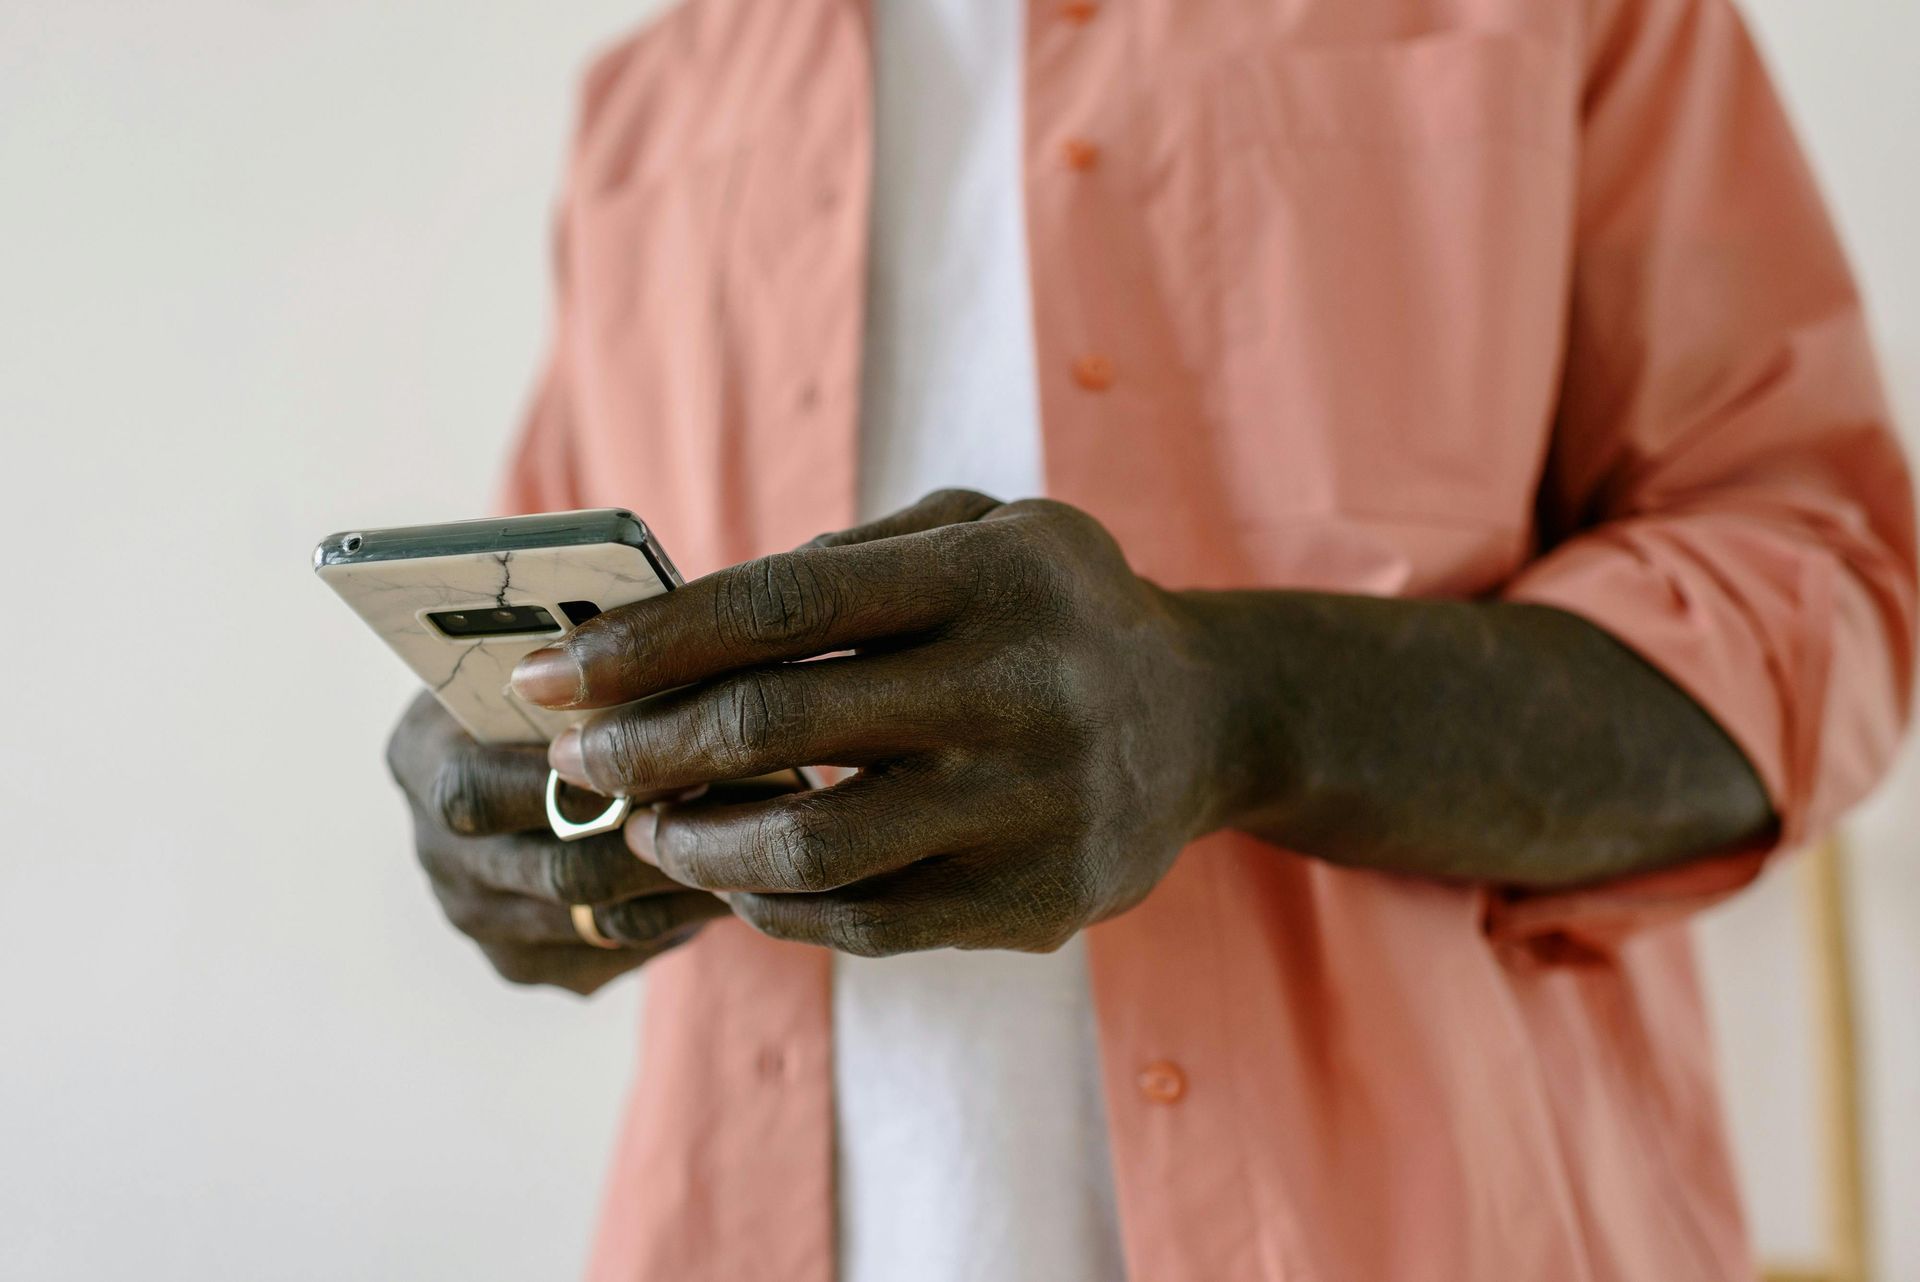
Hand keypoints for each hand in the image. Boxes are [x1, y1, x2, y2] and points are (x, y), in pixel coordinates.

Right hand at [384, 692, 730, 994]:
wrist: (539, 751)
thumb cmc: (564, 688)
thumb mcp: (559, 660)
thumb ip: (594, 669)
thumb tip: (680, 664)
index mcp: (422, 757)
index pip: (482, 789)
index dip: (584, 782)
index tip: (680, 760)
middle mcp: (437, 846)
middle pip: (552, 870)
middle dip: (656, 840)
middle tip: (740, 810)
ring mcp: (476, 914)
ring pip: (595, 919)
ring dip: (683, 880)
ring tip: (759, 842)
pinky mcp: (524, 962)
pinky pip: (613, 952)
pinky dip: (679, 917)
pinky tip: (731, 877)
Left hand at [509, 490, 1220, 956]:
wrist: (1210, 719)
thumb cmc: (1057, 612)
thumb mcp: (985, 532)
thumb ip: (853, 557)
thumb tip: (678, 620)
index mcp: (993, 574)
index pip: (780, 604)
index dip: (647, 643)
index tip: (547, 677)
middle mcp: (1024, 688)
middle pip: (779, 723)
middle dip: (642, 748)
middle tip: (571, 762)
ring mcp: (1035, 806)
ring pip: (813, 847)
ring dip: (695, 843)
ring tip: (645, 828)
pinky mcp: (1038, 902)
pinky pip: (868, 924)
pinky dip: (774, 905)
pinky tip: (733, 876)